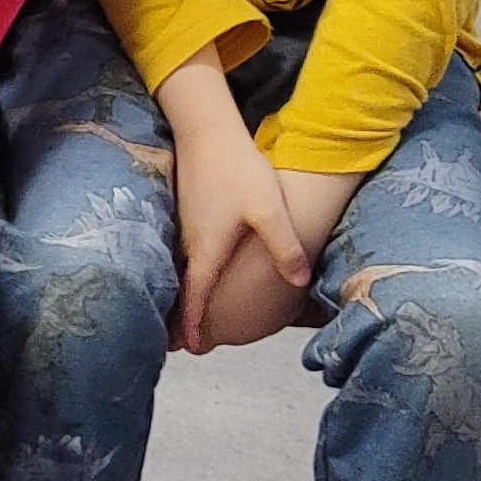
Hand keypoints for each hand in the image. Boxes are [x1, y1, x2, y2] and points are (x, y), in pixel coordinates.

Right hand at [172, 124, 308, 352]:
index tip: (188, 347)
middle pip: (184, 286)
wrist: (208, 132)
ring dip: (184, 292)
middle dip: (182, 314)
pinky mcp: (188, 211)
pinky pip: (187, 251)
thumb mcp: (269, 211)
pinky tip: (199, 270)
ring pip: (184, 269)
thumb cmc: (238, 171)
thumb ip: (285, 247)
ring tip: (186, 314)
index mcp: (208, 248)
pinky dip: (188, 270)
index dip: (192, 323)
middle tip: (180, 342)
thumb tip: (300, 281)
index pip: (196, 295)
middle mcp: (190, 242)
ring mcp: (185, 226)